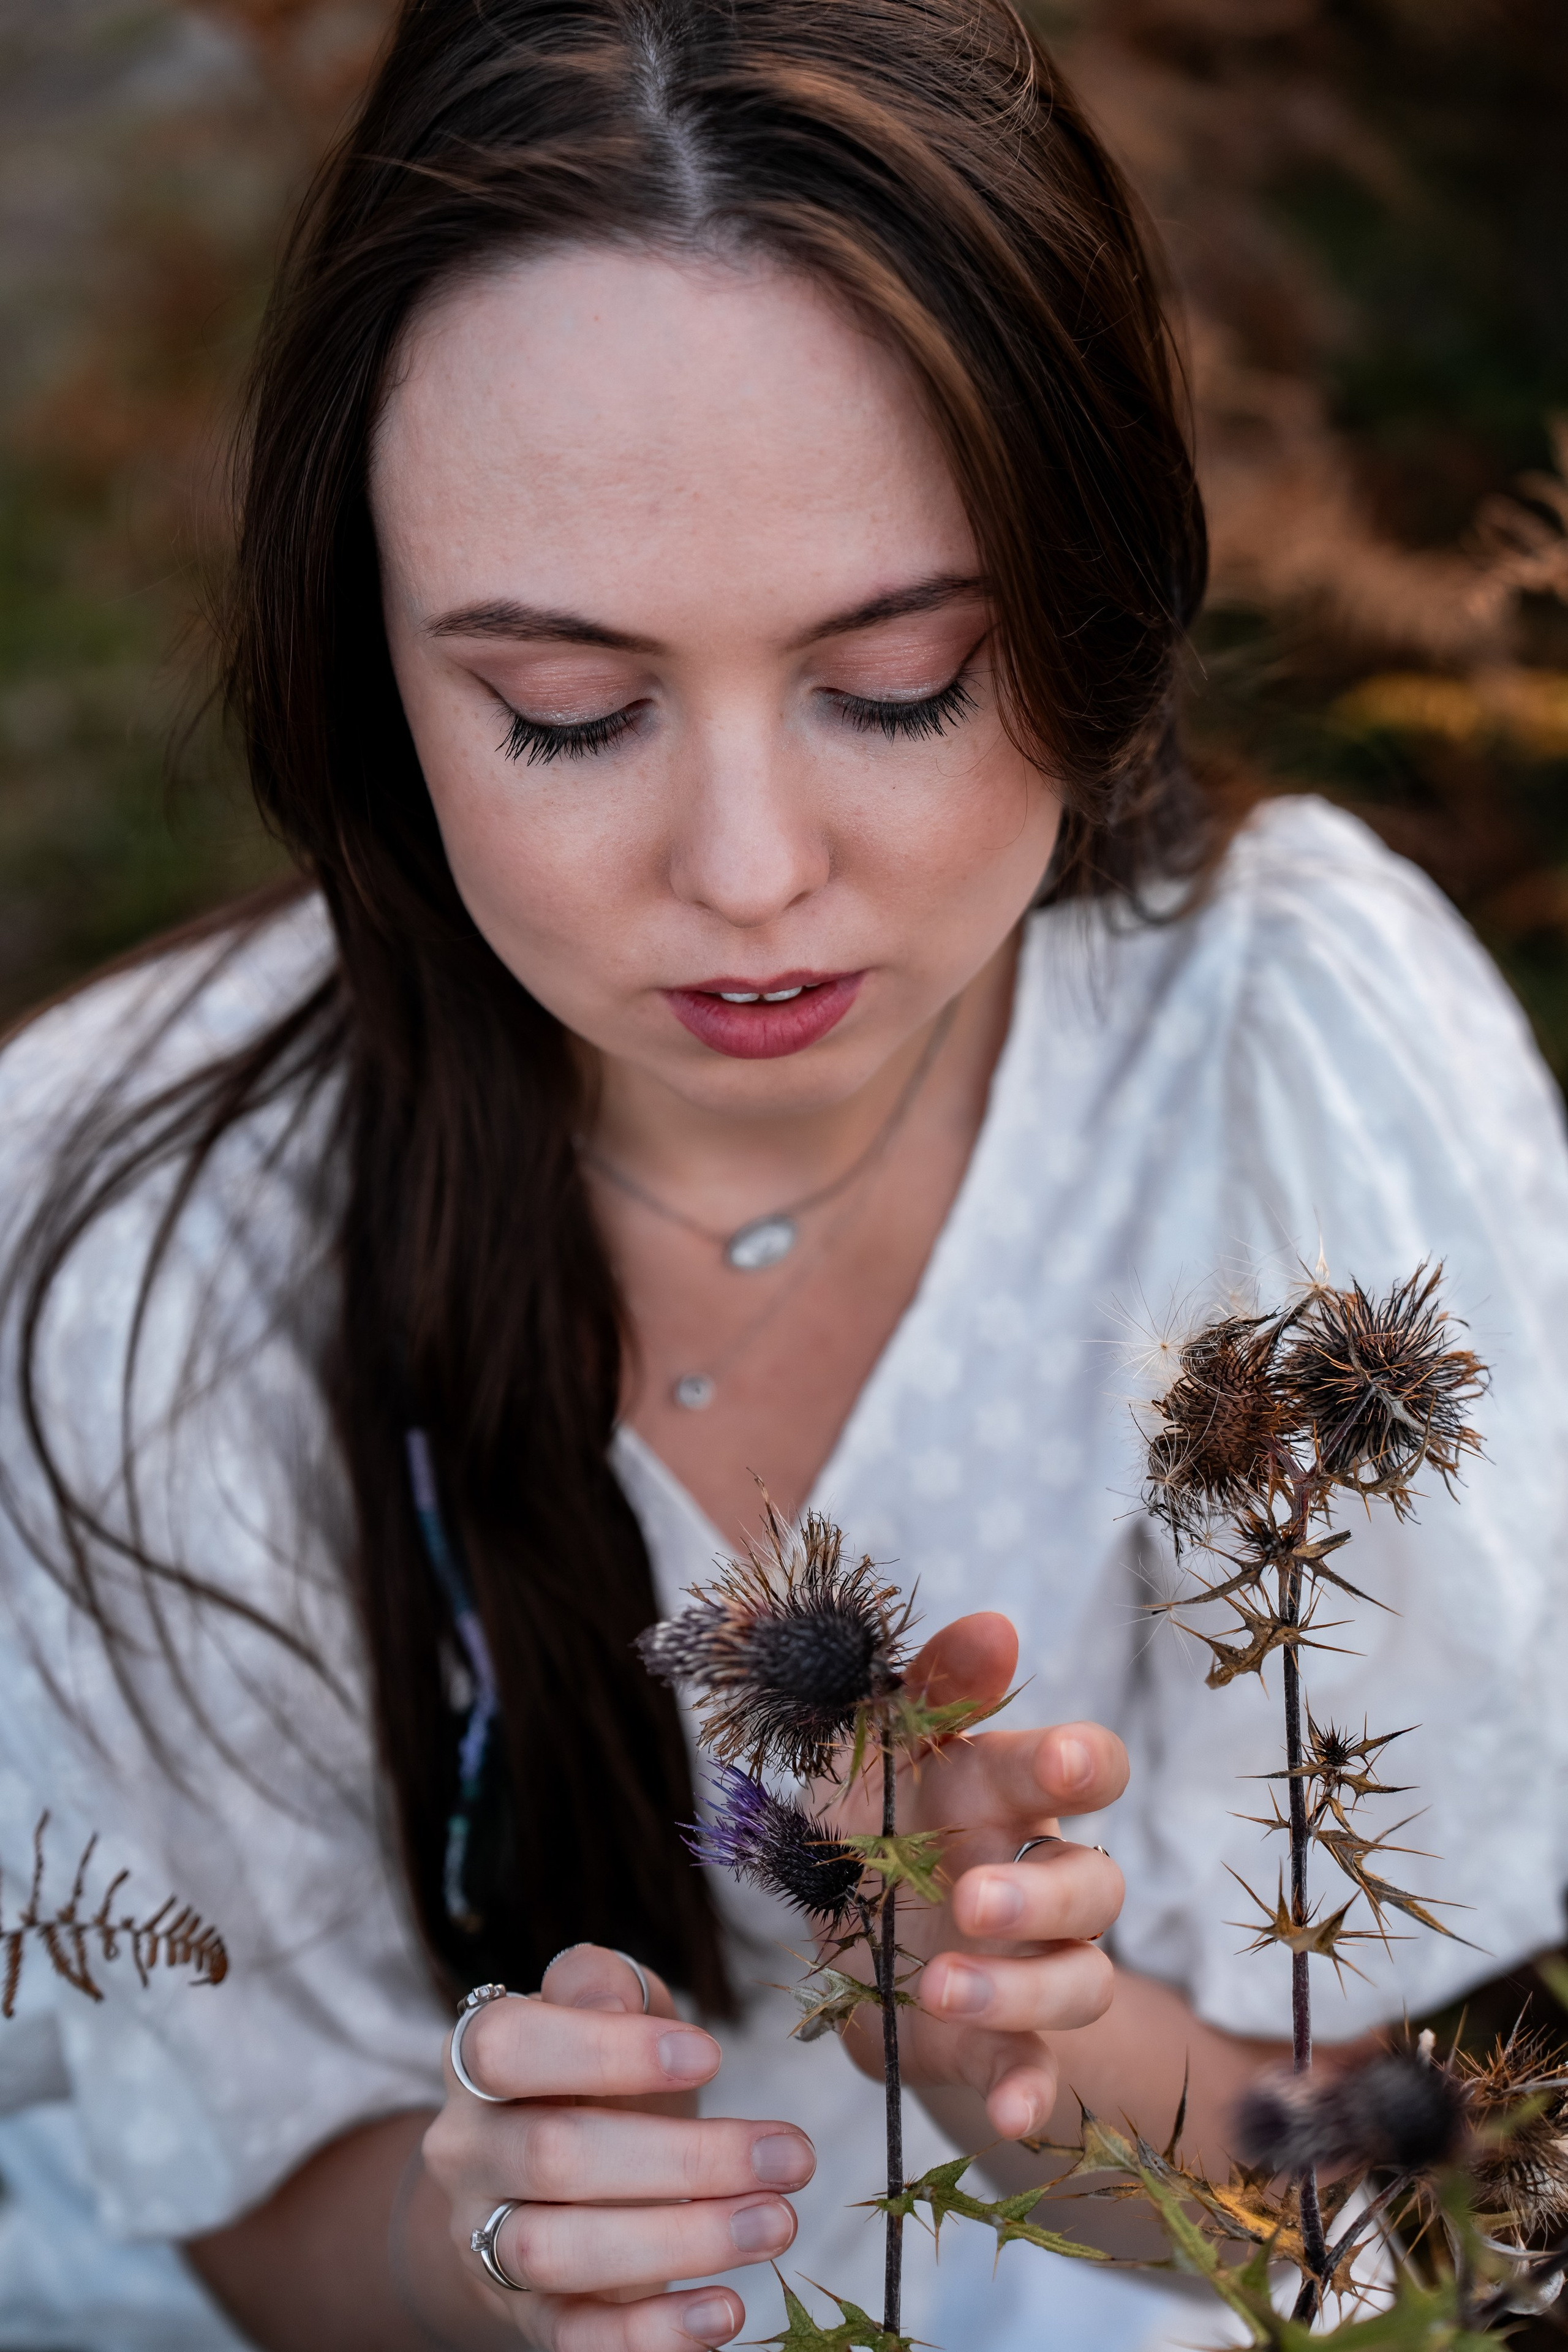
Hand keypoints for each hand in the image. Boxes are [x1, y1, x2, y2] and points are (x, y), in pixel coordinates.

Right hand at [421, 1945, 814, 2348]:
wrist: (543, 2176)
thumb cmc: (589, 2073)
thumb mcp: (602, 2008)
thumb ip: (602, 1984)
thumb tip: (613, 1999)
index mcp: (475, 2058)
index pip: (508, 2050)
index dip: (604, 2051)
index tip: (712, 2056)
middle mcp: (468, 2150)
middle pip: (550, 2157)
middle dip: (683, 2159)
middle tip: (791, 2156)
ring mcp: (484, 2239)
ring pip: (557, 2252)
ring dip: (681, 2242)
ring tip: (777, 2222)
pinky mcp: (525, 2316)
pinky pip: (575, 2338)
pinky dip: (653, 2333)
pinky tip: (726, 2311)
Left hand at [833, 1612, 1125, 2141]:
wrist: (838, 1922)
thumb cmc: (869, 1808)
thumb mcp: (875, 1739)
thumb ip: (933, 1685)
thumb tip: (995, 1625)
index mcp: (1003, 1790)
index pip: (1083, 1767)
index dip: (1080, 1763)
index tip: (1061, 1761)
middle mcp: (1036, 1873)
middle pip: (1094, 1880)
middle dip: (1042, 1891)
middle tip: (971, 1898)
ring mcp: (1029, 1962)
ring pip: (1080, 1979)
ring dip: (1022, 1989)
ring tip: (941, 1987)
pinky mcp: (1003, 2041)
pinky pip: (1039, 2069)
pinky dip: (1034, 2092)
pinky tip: (1013, 2111)